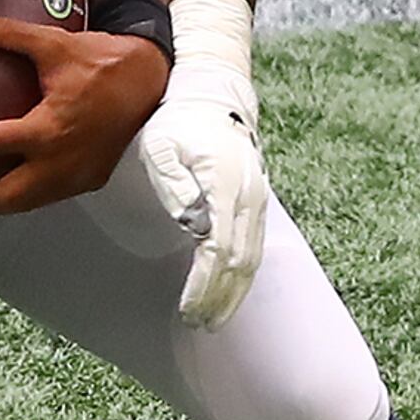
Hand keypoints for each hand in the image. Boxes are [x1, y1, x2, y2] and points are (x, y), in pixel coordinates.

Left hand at [0, 18, 167, 213]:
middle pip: (5, 197)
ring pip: (28, 203)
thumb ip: (9, 34)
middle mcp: (62, 162)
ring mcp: (78, 176)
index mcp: (49, 131)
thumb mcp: (54, 43)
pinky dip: (24, 192)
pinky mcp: (91, 179)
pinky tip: (12, 176)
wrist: (150, 79)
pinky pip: (49, 195)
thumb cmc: (104, 61)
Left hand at [137, 94, 269, 326]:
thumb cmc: (177, 121)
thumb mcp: (162, 147)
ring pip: (253, 258)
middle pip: (240, 261)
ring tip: (215, 319)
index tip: (188, 310)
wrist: (213, 94)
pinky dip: (244, 274)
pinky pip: (254, 246)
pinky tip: (230, 290)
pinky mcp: (256, 200)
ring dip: (235, 292)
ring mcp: (257, 199)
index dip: (205, 285)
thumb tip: (192, 225)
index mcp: (224, 185)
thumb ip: (175, 186)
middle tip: (201, 325)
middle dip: (221, 298)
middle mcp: (249, 196)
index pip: (217, 249)